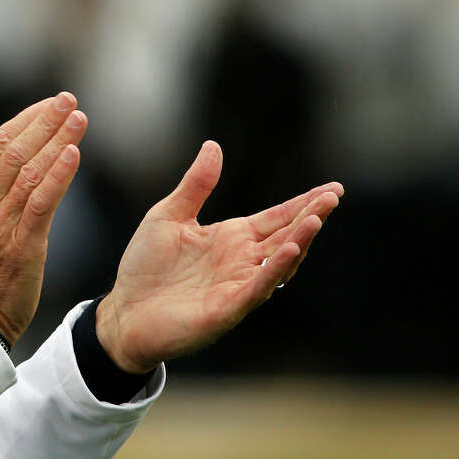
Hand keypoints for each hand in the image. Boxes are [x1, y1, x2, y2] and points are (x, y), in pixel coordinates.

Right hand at [0, 92, 87, 343]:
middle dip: (45, 122)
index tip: (51, 103)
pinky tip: (74, 155)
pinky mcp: (20, 246)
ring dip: (58, 142)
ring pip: (30, 172)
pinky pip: (41, 203)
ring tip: (80, 119)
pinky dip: (57, 176)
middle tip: (70, 100)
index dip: (25, 119)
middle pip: (14, 151)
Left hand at [96, 141, 342, 373]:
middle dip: (310, 216)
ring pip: (279, 261)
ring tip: (315, 219)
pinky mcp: (228, 308)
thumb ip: (195, 185)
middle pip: (286, 235)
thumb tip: (214, 145)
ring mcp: (238, 285)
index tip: (333, 189)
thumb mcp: (168, 216)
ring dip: (298, 240)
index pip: (276, 218)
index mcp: (231, 238)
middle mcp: (241, 261)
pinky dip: (275, 269)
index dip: (303, 203)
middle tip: (334, 196)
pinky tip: (289, 249)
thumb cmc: (146, 268)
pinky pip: (258, 286)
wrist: (124, 312)